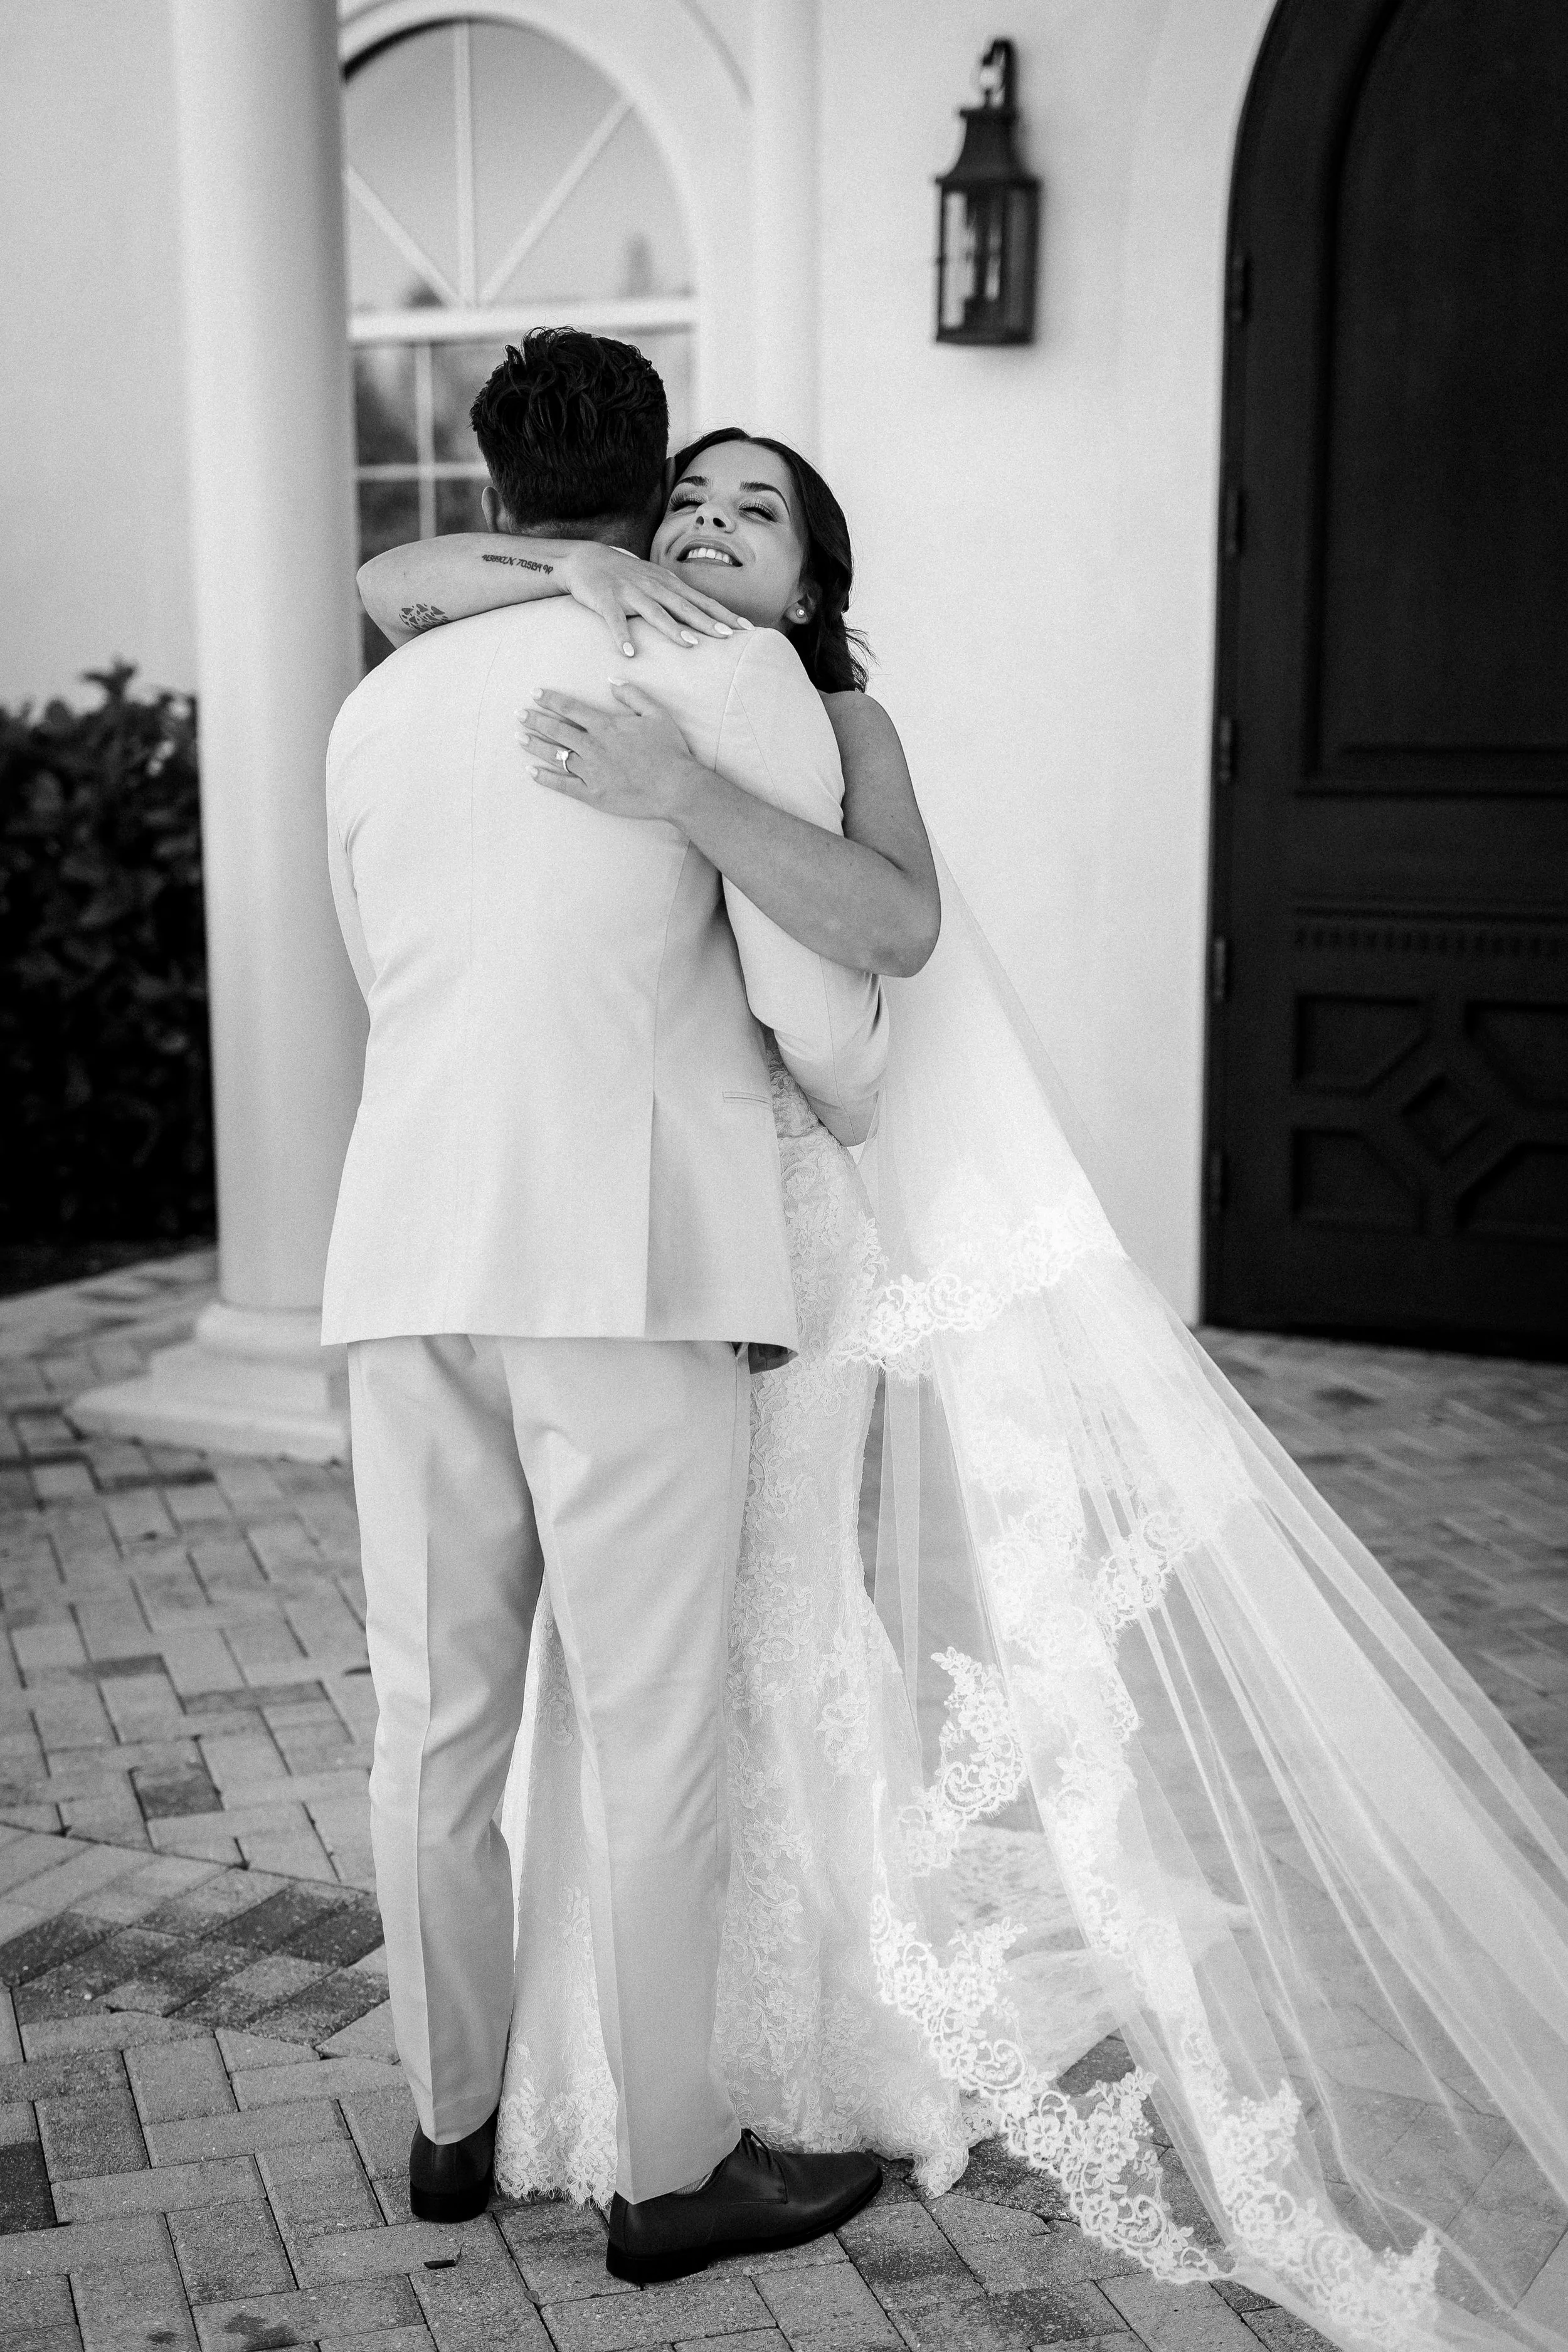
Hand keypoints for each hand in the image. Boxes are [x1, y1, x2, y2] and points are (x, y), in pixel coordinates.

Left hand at [518, 684, 701, 824]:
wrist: (675, 787)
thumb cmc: (669, 750)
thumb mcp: (656, 714)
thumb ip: (633, 695)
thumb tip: (612, 681)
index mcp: (605, 726)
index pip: (570, 708)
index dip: (550, 699)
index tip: (535, 694)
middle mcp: (593, 747)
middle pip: (557, 730)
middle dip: (536, 720)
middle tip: (520, 714)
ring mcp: (590, 772)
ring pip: (556, 755)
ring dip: (536, 745)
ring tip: (519, 738)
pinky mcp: (592, 794)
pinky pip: (562, 785)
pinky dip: (545, 778)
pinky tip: (531, 772)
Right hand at [557, 543, 749, 658]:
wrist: (585, 558)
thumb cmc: (625, 576)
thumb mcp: (656, 582)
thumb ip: (677, 598)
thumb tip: (706, 618)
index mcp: (667, 584)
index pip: (701, 600)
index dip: (724, 614)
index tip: (747, 628)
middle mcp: (652, 586)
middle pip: (684, 606)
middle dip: (707, 621)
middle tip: (728, 637)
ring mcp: (629, 592)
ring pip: (654, 612)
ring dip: (672, 628)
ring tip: (690, 644)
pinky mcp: (605, 600)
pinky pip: (614, 620)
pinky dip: (621, 636)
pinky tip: (628, 653)